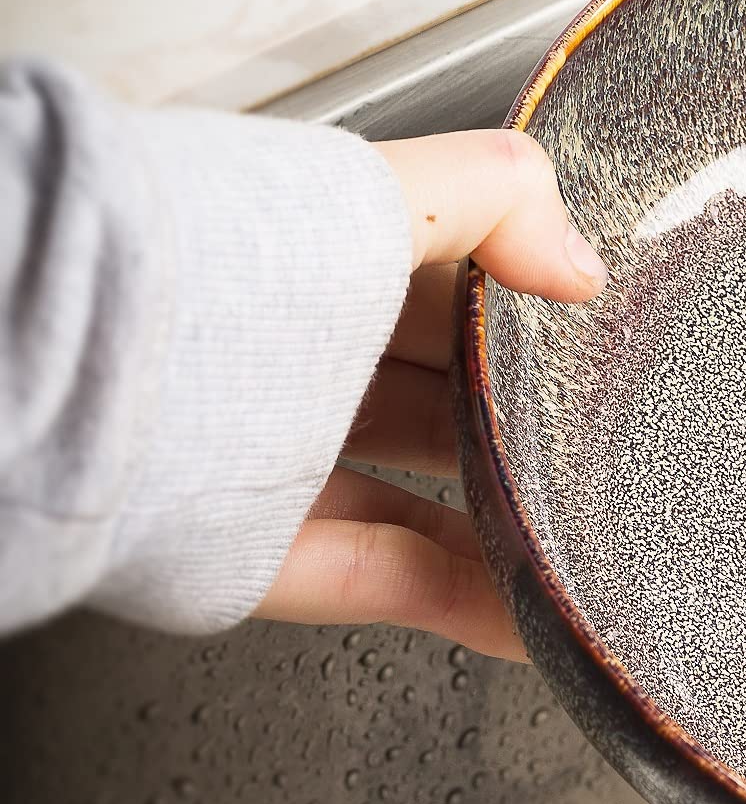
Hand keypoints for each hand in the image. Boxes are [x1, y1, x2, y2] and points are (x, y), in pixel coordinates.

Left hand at [253, 131, 605, 660]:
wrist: (85, 369)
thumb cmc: (215, 263)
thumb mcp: (380, 192)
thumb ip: (497, 196)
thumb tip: (583, 261)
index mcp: (318, 252)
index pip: (447, 275)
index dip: (525, 297)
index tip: (591, 324)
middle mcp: (293, 353)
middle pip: (437, 387)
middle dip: (521, 406)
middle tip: (601, 422)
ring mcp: (275, 455)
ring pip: (416, 488)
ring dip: (504, 512)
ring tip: (584, 525)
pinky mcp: (257, 548)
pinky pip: (382, 575)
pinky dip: (462, 596)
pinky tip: (527, 611)